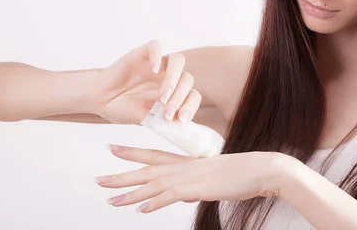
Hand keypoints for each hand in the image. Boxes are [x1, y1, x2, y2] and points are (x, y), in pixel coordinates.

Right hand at [93, 40, 201, 124]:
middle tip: (167, 112)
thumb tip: (179, 125)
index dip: (190, 106)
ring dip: (174, 79)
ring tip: (163, 96)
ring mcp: (156, 65)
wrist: (100, 101)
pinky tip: (153, 70)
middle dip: (180, 98)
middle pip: (187, 79)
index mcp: (173, 93)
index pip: (193, 95)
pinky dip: (157, 56)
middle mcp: (168, 77)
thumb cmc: (123, 110)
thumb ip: (161, 121)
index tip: (181, 120)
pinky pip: (155, 46)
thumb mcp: (145, 120)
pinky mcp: (141, 54)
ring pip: (177, 61)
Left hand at [94, 144, 286, 212]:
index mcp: (185, 161)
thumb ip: (194, 184)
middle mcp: (182, 166)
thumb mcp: (211, 177)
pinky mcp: (196, 188)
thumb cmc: (239, 173)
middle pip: (145, 170)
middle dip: (120, 175)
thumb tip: (183, 195)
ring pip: (151, 184)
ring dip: (129, 193)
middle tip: (98, 179)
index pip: (152, 154)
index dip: (131, 152)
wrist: (259, 169)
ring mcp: (188, 177)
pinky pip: (169, 196)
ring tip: (110, 199)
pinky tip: (140, 209)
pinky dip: (154, 202)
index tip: (112, 148)